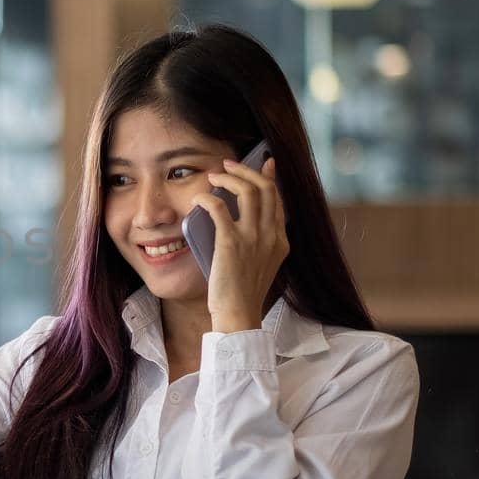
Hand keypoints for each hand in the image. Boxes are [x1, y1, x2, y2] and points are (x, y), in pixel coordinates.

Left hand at [190, 157, 288, 332]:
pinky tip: (198, 198)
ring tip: (214, 175)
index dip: (270, 178)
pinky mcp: (231, 243)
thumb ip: (262, 243)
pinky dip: (207, 197)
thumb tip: (251, 223)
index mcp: (280, 241)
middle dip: (247, 170)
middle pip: (266, 188)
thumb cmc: (244, 292)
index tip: (264, 164)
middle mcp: (271, 235)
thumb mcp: (262, 264)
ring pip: (248, 191)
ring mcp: (253, 238)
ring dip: (229, 177)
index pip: (278, 199)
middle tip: (229, 164)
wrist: (239, 314)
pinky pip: (218, 208)